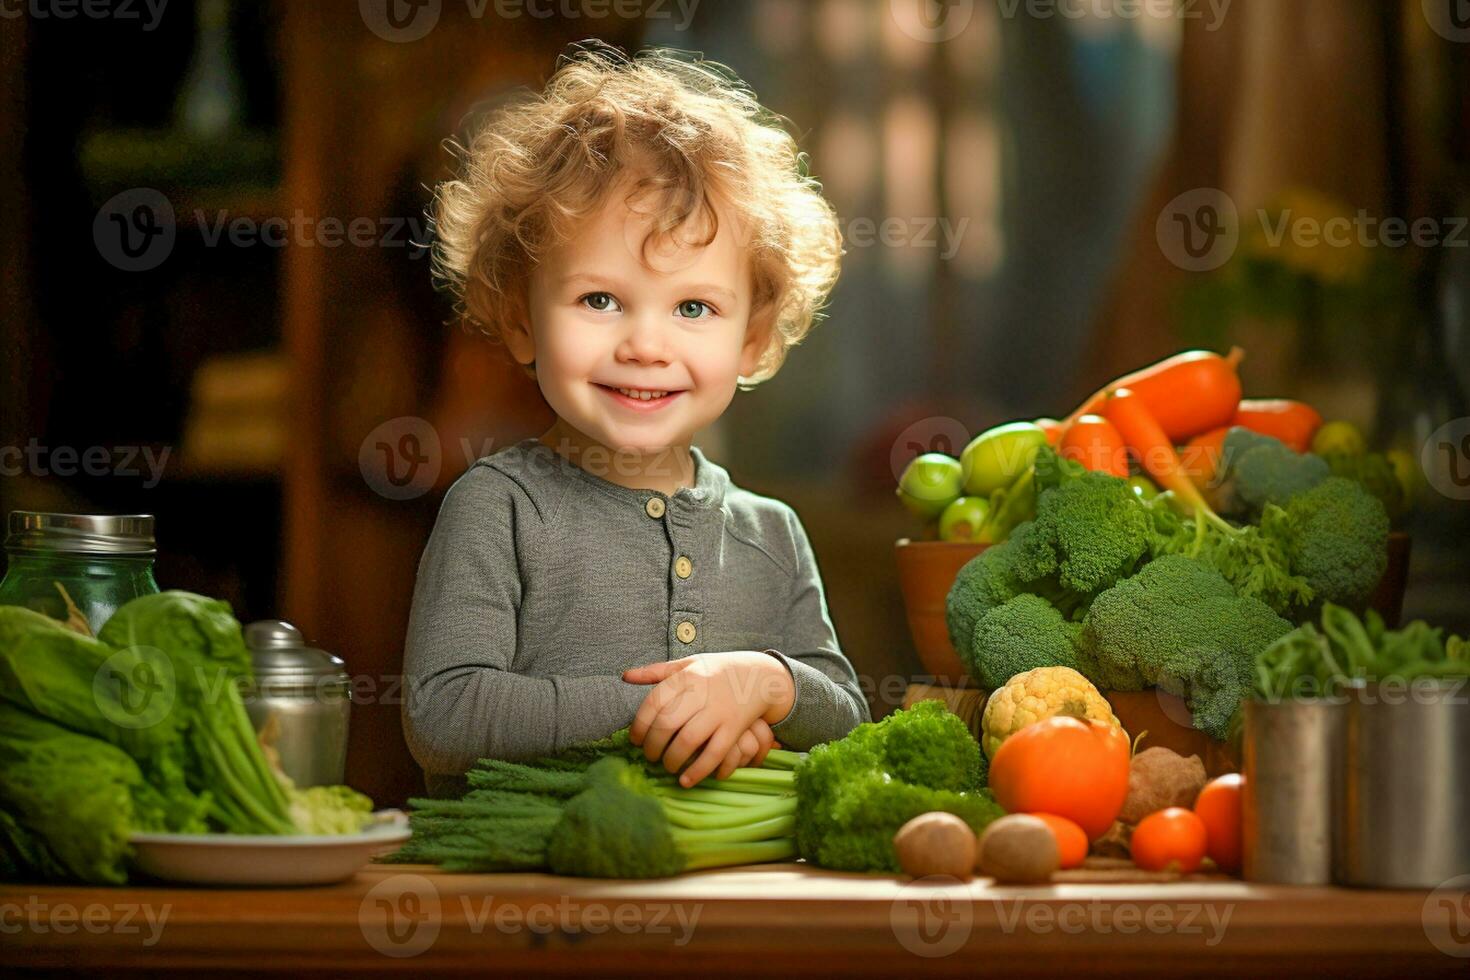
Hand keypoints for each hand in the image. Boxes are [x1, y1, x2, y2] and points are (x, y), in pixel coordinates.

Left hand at [623, 651, 794, 786]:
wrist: (760, 675)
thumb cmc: (717, 671)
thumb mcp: (688, 664)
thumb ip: (657, 671)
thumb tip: (625, 676)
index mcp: (686, 676)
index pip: (653, 703)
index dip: (639, 726)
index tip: (635, 740)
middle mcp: (701, 692)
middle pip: (667, 724)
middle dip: (653, 746)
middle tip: (649, 757)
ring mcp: (719, 711)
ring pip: (688, 741)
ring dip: (672, 760)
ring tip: (667, 767)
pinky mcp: (735, 727)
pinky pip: (714, 754)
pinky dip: (698, 771)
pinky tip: (686, 781)